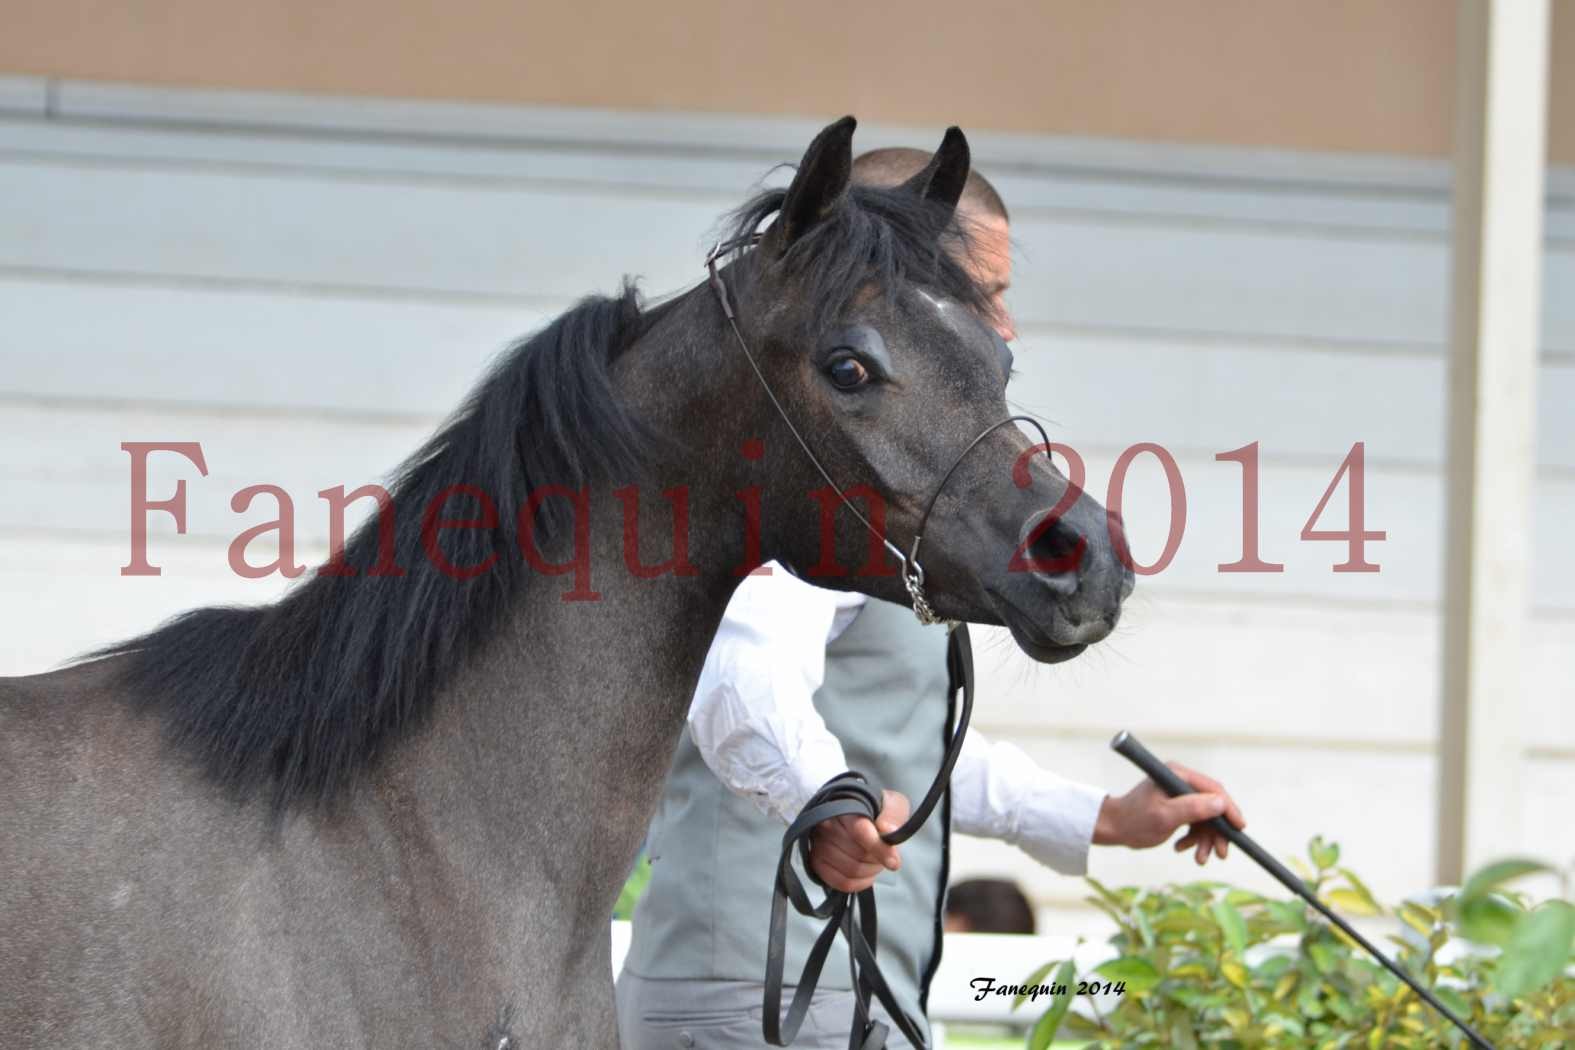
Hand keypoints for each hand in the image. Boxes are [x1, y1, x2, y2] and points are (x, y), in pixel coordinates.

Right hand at [807, 789, 909, 892]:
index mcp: (846, 807)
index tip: (893, 862)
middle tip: (884, 853)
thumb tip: (888, 831)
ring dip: (870, 871)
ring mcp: (820, 844)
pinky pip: (842, 882)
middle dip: (878, 859)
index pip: (860, 831)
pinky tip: (866, 873)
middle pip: (859, 855)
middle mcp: (827, 825)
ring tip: (874, 860)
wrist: (860, 815)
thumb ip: (892, 816)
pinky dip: (860, 882)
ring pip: (851, 870)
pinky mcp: (817, 862)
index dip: (878, 848)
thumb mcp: (892, 805)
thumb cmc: (877, 810)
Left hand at [1093, 763, 1245, 865]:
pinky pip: (1195, 824)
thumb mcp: (1165, 816)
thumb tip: (1221, 803)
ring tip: (1199, 859)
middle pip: (1212, 806)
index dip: (1229, 808)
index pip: (1213, 789)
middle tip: (1220, 854)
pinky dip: (1193, 839)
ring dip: (1205, 840)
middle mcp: (1180, 781)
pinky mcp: (1177, 807)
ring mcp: (1179, 794)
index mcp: (1177, 775)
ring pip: (1205, 818)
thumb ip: (1193, 808)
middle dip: (1217, 832)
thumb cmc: (1134, 820)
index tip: (1239, 827)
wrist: (1114, 829)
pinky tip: (1180, 848)